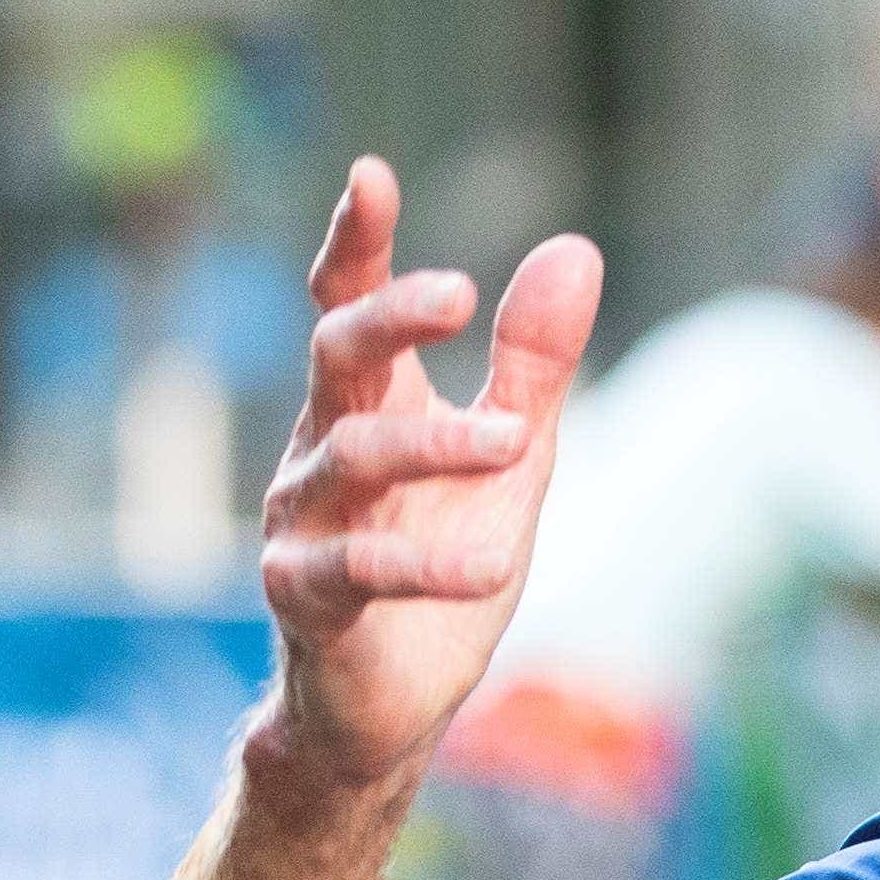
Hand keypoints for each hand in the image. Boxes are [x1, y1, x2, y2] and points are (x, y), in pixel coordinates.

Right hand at [254, 156, 603, 798]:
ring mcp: (304, 523)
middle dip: (388, 314)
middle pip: (334, 355)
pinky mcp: (306, 600)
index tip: (372, 174)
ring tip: (517, 443)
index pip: (345, 304)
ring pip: (352, 458)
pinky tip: (492, 566)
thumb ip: (535, 364)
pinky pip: (357, 570)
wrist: (394, 705)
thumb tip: (575, 250)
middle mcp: (321, 449)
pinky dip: (426, 565)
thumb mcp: (512, 457)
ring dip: (438, 444)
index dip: (354, 240)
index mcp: (368, 404)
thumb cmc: (443, 563)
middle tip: (460, 292)